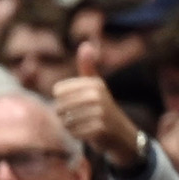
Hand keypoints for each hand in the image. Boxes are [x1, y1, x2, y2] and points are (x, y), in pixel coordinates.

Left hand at [52, 45, 142, 166]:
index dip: (61, 100)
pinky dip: (75, 135)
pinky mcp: (99, 129)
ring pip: (65, 121)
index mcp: (94, 83)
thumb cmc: (102, 106)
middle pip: (59, 107)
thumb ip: (88, 67)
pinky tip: (85, 132)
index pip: (58, 91)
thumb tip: (85, 44)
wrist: (120, 133)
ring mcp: (99, 112)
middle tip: (77, 117)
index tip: (75, 103)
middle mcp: (97, 95)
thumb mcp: (96, 85)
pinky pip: (72, 133)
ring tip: (82, 124)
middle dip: (63, 115)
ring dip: (69, 126)